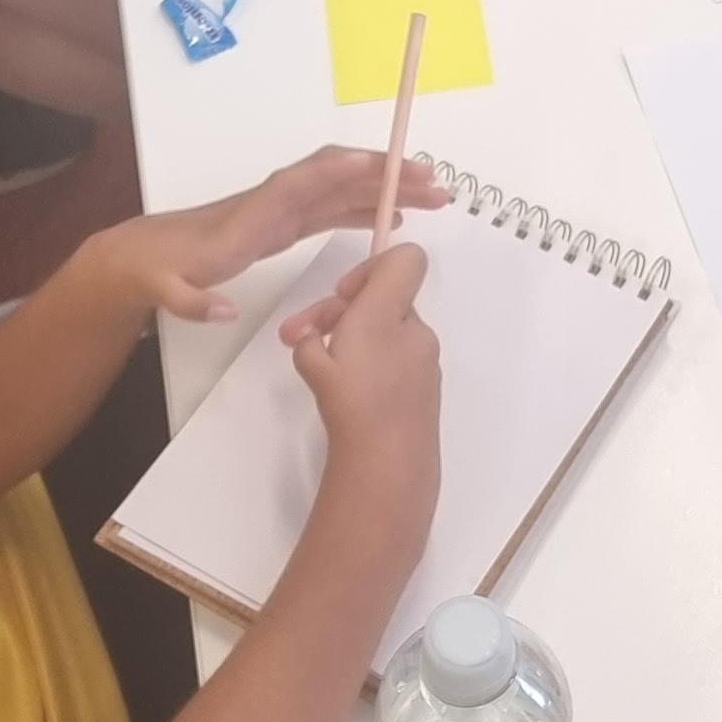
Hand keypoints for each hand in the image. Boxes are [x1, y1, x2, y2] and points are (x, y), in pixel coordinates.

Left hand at [112, 149, 446, 323]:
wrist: (143, 255)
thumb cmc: (157, 269)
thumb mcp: (164, 288)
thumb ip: (189, 300)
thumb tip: (221, 310)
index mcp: (248, 215)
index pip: (296, 184)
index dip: (334, 172)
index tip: (375, 165)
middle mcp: (273, 202)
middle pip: (336, 177)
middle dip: (384, 175)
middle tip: (434, 183)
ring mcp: (282, 210)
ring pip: (343, 190)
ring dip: (386, 189)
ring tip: (432, 196)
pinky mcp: (285, 224)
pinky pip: (334, 209)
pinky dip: (366, 209)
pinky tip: (393, 218)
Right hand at [283, 240, 443, 554]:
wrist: (390, 462)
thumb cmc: (353, 402)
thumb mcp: (315, 360)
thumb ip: (310, 335)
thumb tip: (312, 338)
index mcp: (392, 313)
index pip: (407, 260)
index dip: (372, 265)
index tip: (343, 293)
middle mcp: (416, 332)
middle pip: (383, 299)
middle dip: (338, 312)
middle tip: (296, 335)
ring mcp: (424, 362)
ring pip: (385, 333)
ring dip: (350, 340)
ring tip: (316, 368)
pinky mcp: (424, 390)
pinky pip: (393, 362)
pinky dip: (369, 365)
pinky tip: (345, 391)